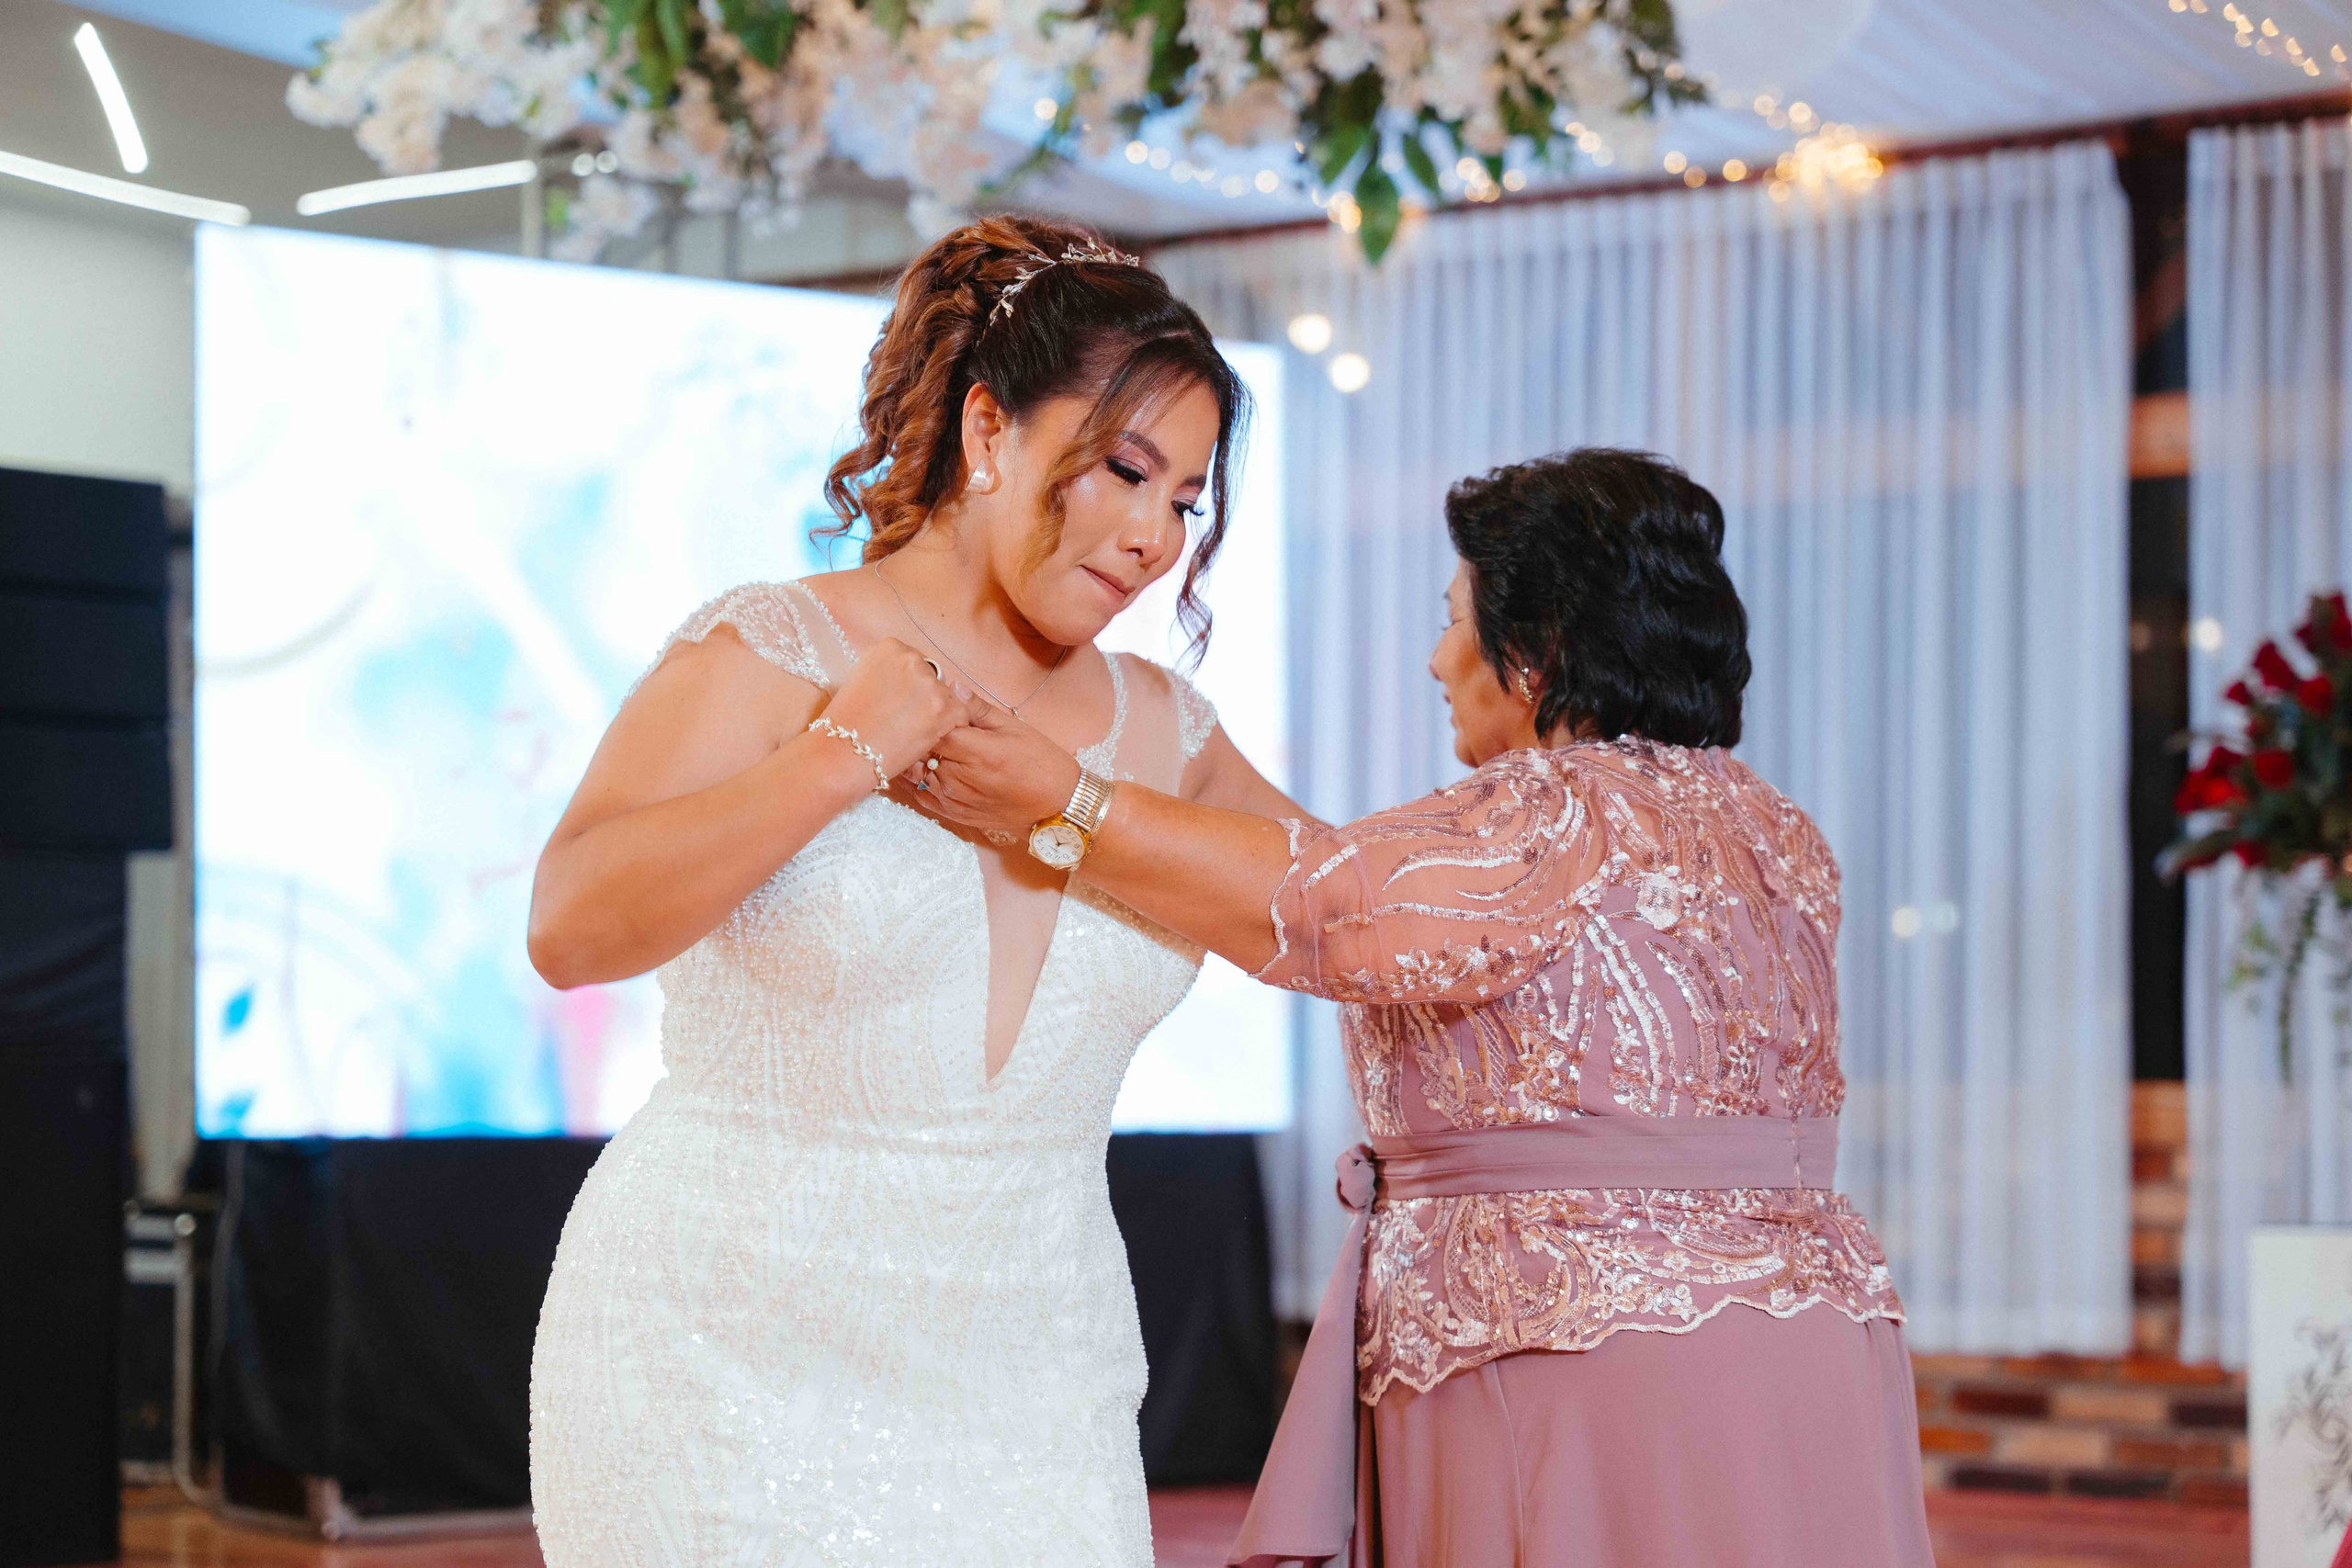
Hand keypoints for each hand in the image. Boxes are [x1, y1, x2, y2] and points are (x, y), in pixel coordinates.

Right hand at [820, 638, 983, 776]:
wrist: (841, 751)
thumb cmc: (846, 723)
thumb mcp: (860, 679)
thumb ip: (888, 673)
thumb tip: (906, 681)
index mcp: (890, 647)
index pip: (915, 663)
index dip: (910, 688)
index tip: (897, 704)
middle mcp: (912, 658)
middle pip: (933, 678)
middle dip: (924, 699)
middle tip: (903, 722)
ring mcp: (930, 683)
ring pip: (948, 698)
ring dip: (937, 715)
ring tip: (910, 733)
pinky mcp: (945, 707)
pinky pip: (961, 716)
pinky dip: (949, 730)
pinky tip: (925, 739)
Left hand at [923, 703, 1083, 836]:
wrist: (1055, 804)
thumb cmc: (1040, 762)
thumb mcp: (1013, 727)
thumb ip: (978, 709)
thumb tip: (951, 687)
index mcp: (975, 752)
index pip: (931, 727)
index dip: (930, 715)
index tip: (937, 706)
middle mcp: (958, 778)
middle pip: (921, 748)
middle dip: (924, 733)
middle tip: (931, 722)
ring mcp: (953, 798)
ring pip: (916, 771)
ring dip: (920, 756)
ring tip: (933, 745)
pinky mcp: (952, 813)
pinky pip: (921, 793)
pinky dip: (919, 779)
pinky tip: (929, 767)